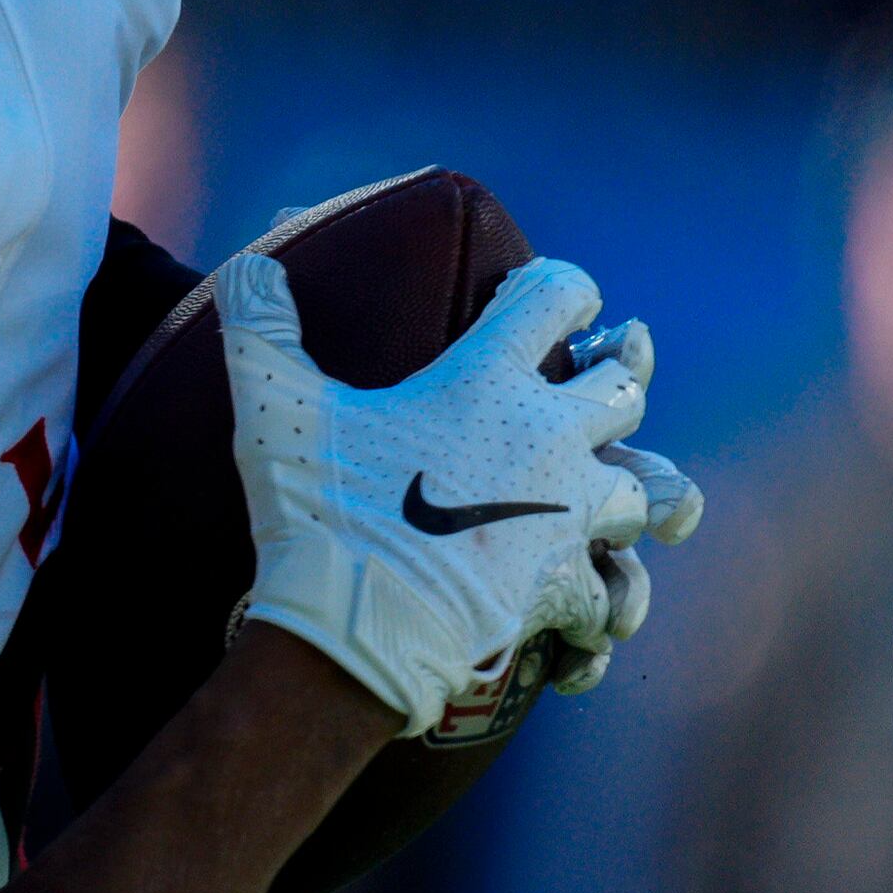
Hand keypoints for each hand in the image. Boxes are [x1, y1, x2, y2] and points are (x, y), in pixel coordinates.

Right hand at [219, 253, 695, 733]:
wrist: (360, 625)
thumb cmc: (322, 508)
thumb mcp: (274, 407)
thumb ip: (261, 328)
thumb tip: (248, 266)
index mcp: (489, 383)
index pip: (557, 300)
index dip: (563, 287)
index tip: (555, 293)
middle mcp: (549, 439)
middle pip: (622, 391)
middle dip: (612, 383)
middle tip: (593, 383)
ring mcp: (570, 516)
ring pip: (645, 489)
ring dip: (625, 492)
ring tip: (600, 500)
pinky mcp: (566, 587)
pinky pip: (611, 594)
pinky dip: (599, 603)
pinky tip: (580, 609)